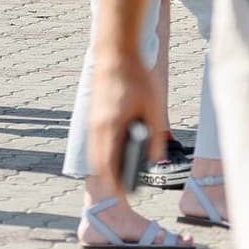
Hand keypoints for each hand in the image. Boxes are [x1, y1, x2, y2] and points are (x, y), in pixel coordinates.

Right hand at [86, 50, 166, 189]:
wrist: (116, 53)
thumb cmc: (137, 77)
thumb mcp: (155, 107)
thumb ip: (156, 135)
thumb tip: (154, 159)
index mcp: (111, 125)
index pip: (107, 163)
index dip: (113, 182)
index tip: (123, 195)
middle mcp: (97, 124)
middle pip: (97, 161)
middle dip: (108, 178)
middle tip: (123, 190)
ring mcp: (92, 118)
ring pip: (94, 151)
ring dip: (104, 165)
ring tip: (121, 176)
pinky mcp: (94, 113)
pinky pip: (95, 140)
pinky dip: (102, 152)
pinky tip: (116, 155)